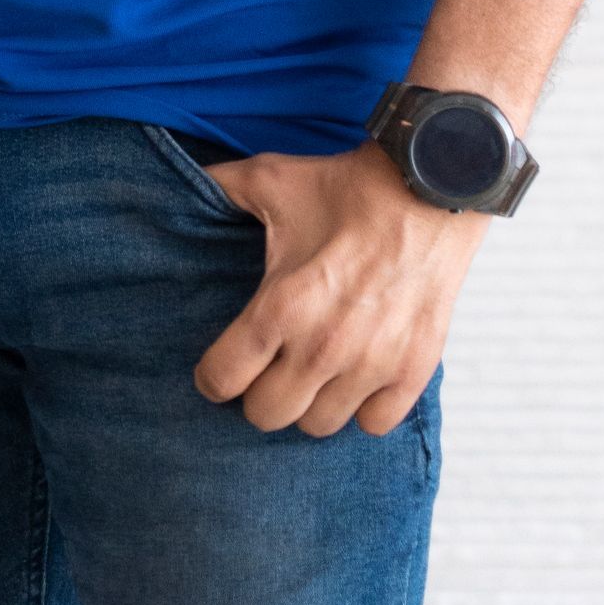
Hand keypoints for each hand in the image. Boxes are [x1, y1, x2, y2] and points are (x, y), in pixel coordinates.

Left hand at [191, 140, 487, 436]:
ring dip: (310, 401)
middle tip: (269, 365)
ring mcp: (371, 364)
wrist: (428, 187)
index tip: (223, 363)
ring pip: (318, 425)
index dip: (213, 374)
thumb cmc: (346, 187)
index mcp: (280, 307)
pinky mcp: (412, 370)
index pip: (221, 381)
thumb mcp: (272, 179)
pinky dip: (364, 406)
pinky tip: (358, 373)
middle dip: (258, 392)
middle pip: (265, 416)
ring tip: (313, 368)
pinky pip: (373, 424)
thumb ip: (219, 186)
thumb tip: (175, 181)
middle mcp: (322, 347)